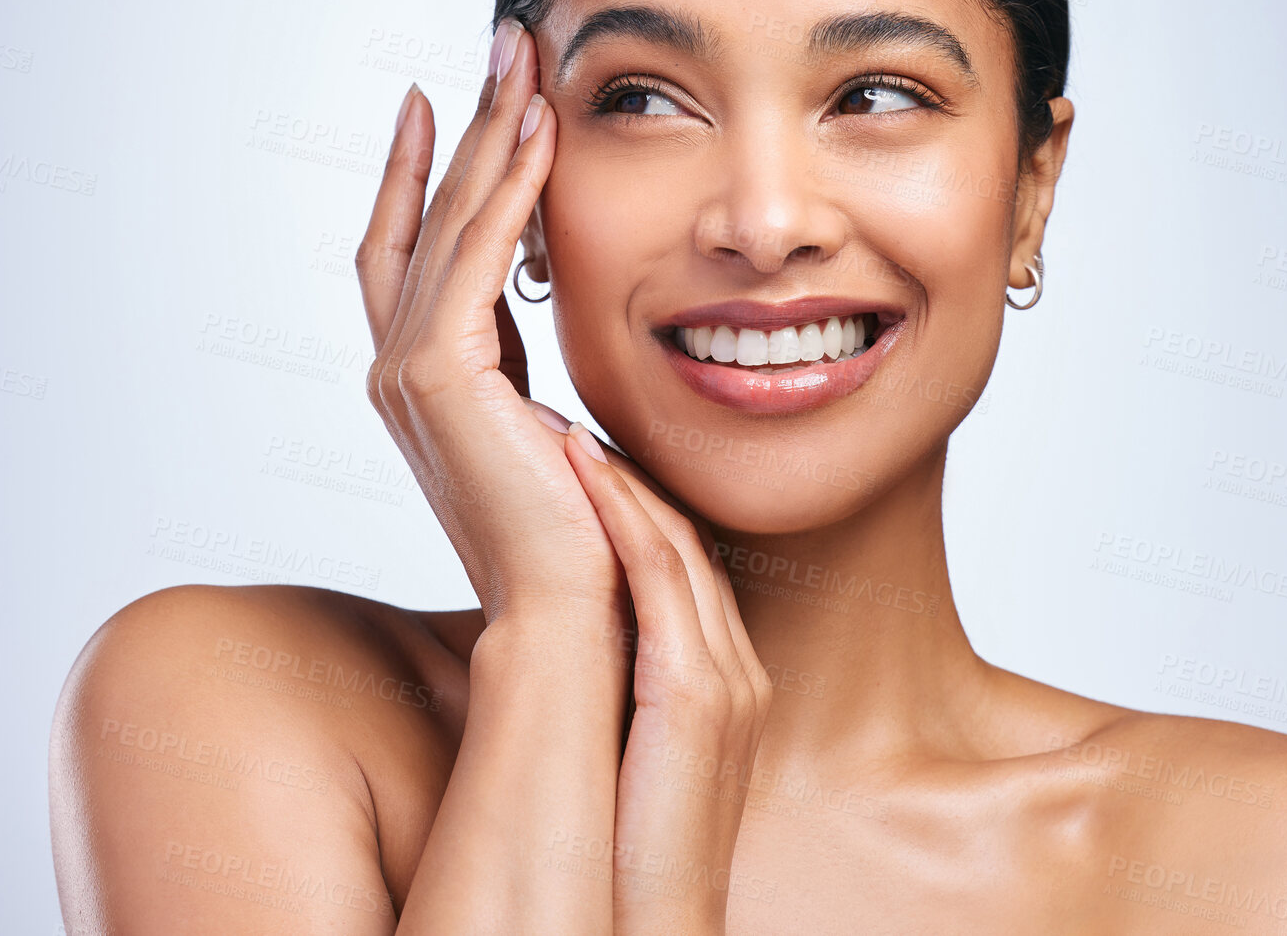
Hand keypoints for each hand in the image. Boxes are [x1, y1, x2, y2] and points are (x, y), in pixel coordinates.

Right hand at [356, 22, 621, 623]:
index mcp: (434, 381)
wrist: (573, 613)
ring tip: (519, 57)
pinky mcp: (435, 378)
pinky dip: (503, 190)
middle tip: (504, 42)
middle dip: (467, 125)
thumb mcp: (558, 430)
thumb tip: (571, 347)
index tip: (458, 99)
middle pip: (426, 215)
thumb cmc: (585, 536)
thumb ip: (542, 380)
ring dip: (485, 135)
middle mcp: (402, 369)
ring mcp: (408, 374)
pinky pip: (471, 257)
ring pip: (444, 222)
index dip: (432, 172)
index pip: (418, 250)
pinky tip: (541, 132)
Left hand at [562, 424, 772, 934]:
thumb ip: (607, 695)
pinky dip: (623, 516)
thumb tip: (553, 647)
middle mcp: (733, 671)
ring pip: (677, 546)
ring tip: (559, 428)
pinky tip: (580, 470)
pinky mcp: (701, 699)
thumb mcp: (616, 756)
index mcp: (716, 684)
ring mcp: (726, 682)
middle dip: (625, 477)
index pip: (676, 568)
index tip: (566, 456)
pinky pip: (664, 581)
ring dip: (619, 480)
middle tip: (558, 422)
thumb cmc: (616, 864)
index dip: (623, 505)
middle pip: (684, 542)